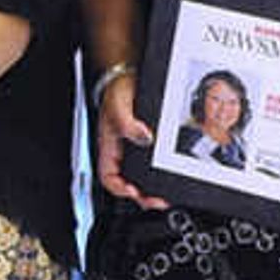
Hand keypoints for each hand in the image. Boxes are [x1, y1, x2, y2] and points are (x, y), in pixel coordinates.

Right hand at [93, 72, 165, 209]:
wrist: (129, 78)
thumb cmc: (117, 92)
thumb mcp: (119, 106)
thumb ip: (128, 124)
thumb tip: (145, 137)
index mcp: (110, 149)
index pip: (109, 178)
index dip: (120, 189)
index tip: (133, 192)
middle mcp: (122, 153)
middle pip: (128, 184)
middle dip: (143, 196)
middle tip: (158, 200)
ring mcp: (136, 150)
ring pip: (141, 177)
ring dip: (152, 188)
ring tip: (166, 194)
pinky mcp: (149, 145)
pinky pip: (153, 164)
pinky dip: (161, 172)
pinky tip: (170, 173)